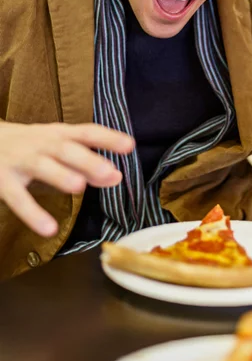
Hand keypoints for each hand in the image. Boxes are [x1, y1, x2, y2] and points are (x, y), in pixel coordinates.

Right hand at [0, 122, 133, 236]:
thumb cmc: (29, 146)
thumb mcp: (56, 147)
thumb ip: (84, 163)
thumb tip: (115, 176)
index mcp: (58, 135)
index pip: (86, 132)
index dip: (108, 137)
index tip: (130, 145)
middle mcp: (41, 144)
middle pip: (66, 149)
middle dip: (89, 161)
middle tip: (111, 173)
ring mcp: (21, 161)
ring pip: (42, 167)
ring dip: (60, 175)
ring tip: (79, 187)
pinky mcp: (3, 180)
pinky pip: (17, 198)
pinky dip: (33, 213)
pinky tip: (49, 228)